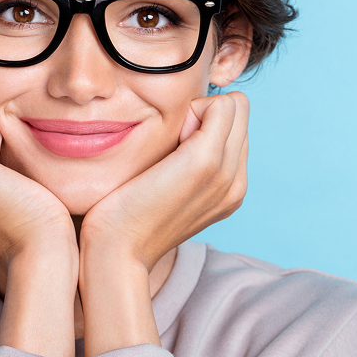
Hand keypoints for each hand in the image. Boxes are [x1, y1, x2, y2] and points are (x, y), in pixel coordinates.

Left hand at [79, 91, 249, 273]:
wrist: (117, 251)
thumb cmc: (127, 214)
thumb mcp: (169, 186)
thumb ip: (187, 158)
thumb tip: (188, 120)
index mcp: (230, 189)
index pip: (236, 128)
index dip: (205, 124)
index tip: (174, 150)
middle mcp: (237, 182)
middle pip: (239, 112)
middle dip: (205, 114)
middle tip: (170, 147)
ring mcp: (226, 173)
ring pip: (233, 105)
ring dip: (197, 113)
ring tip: (168, 149)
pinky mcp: (206, 161)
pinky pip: (219, 105)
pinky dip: (191, 111)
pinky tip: (165, 144)